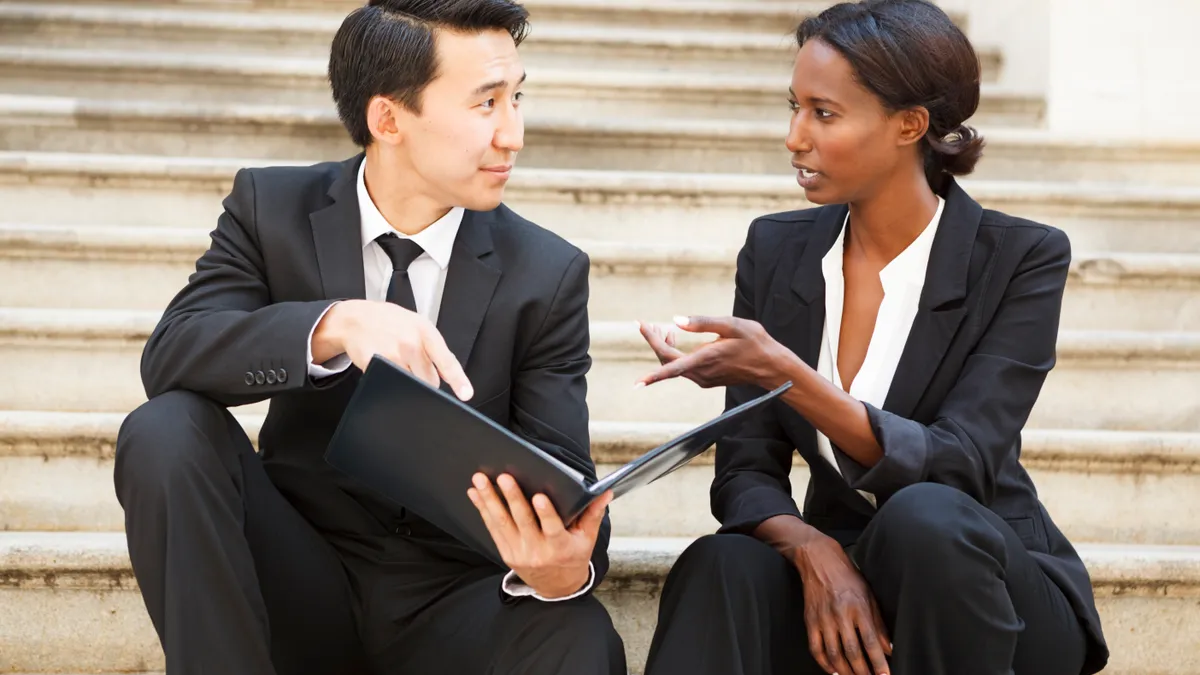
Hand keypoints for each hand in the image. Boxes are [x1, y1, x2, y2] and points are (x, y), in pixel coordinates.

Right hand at [313, 300, 472, 400]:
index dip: (458, 380)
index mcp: (425, 332)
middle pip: (429, 381)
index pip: (446, 360)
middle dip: (427, 381)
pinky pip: (390, 384)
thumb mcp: (417, 324)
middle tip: (415, 368)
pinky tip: (386, 367)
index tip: (466, 394)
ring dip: (408, 382)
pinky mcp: (376, 365)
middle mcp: (411, 343)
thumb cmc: (389, 321)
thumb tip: (447, 375)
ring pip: (411, 385)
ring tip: (400, 364)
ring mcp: (393, 355)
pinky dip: (391, 382)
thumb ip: (434, 348)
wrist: (356, 318)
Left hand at [467, 473, 610, 598]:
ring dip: (490, 500)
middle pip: (523, 521)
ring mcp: (519, 552)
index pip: (552, 528)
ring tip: (480, 480)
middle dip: (512, 497)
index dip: (545, 513)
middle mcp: (537, 550)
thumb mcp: (587, 538)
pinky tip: (475, 493)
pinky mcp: (506, 553)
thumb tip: (606, 491)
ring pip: (502, 523)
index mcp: (560, 547)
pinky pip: (493, 529)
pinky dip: (483, 510)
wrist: (557, 587)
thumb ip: (593, 514)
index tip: (538, 497)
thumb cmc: (573, 556)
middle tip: (504, 477)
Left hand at [637, 316, 793, 389]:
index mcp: (705, 359)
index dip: (651, 375)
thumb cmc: (754, 342)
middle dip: (654, 343)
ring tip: (662, 329)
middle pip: (667, 362)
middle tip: (645, 325)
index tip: (636, 383)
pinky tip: (677, 339)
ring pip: (674, 366)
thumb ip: (702, 323)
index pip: (671, 367)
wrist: (771, 366)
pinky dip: (675, 355)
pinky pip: (683, 368)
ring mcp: (704, 379)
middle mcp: (701, 373)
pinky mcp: (707, 379)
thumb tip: (675, 320)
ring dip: (665, 348)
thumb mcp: (731, 325)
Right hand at [793, 532, 891, 674]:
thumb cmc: (848, 577)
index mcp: (858, 607)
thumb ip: (879, 623)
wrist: (819, 561)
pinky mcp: (810, 621)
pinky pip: (816, 648)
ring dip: (845, 671)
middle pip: (852, 651)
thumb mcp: (869, 596)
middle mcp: (840, 614)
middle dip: (863, 671)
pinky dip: (824, 664)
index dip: (879, 662)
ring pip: (834, 654)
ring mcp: (823, 619)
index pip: (871, 641)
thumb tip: (889, 648)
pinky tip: (834, 671)